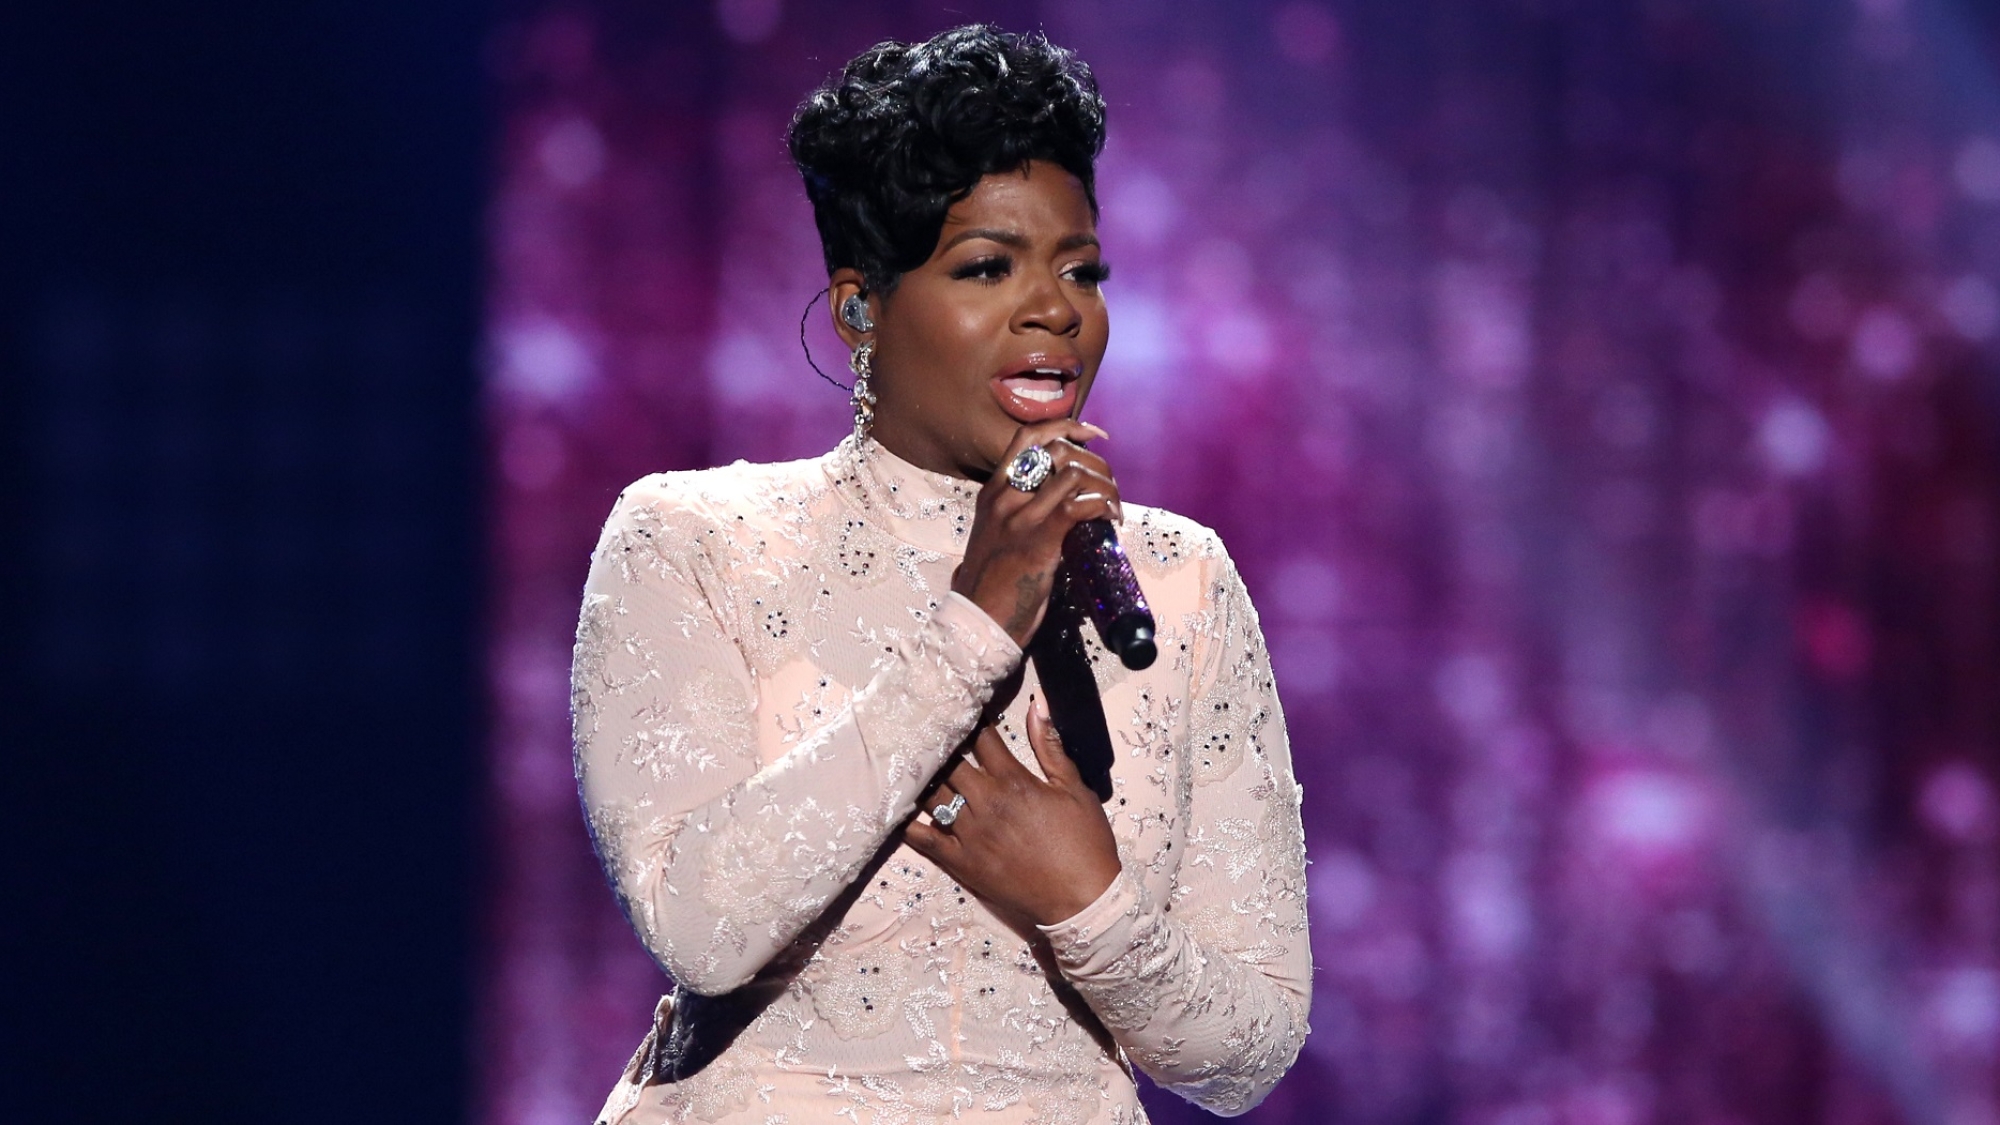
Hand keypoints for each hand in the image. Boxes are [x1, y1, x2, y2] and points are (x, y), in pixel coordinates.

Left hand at [905, 697, 1122, 929]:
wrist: (1081, 900)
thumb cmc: (1084, 842)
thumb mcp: (1076, 789)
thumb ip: (1051, 747)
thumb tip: (1037, 704)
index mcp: (1013, 782)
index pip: (981, 739)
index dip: (972, 722)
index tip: (963, 713)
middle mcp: (985, 803)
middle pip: (948, 762)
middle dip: (941, 746)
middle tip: (933, 736)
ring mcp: (968, 834)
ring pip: (931, 794)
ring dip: (924, 777)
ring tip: (917, 765)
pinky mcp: (959, 862)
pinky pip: (922, 837)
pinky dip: (908, 821)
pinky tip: (901, 807)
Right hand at [951, 420, 1120, 648]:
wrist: (978, 621)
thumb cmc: (991, 585)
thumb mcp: (995, 536)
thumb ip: (1016, 513)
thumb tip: (1057, 501)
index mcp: (992, 492)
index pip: (1027, 438)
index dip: (1065, 427)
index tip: (1093, 434)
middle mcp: (1004, 497)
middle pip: (1058, 450)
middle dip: (1095, 461)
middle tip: (1109, 485)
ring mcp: (1021, 517)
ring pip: (1074, 474)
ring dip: (1105, 486)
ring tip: (1113, 507)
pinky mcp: (1039, 540)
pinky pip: (1080, 506)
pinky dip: (1103, 506)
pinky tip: (1110, 519)